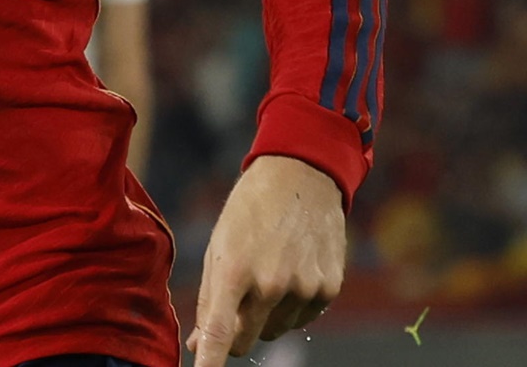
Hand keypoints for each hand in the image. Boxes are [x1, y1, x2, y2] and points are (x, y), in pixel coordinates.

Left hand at [188, 155, 344, 365]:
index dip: (209, 360)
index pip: (219, 332)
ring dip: (266, 316)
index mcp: (236, 270)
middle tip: (237, 302)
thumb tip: (197, 344)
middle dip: (236, 332)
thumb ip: (209, 297)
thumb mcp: (219, 246)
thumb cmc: (249, 212)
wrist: (301, 178)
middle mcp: (271, 284)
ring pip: (275, 332)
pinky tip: (292, 272)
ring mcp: (304, 288)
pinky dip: (292, 307)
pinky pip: (302, 319)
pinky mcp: (328, 290)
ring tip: (268, 272)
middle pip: (247, 341)